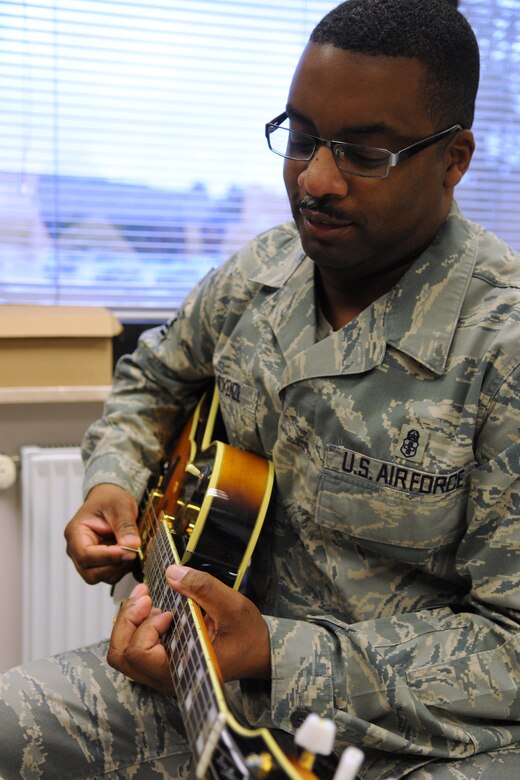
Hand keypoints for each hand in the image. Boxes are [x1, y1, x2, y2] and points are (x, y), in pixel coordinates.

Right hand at [64, 483, 140, 584]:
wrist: (111, 499)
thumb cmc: (110, 499)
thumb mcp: (120, 506)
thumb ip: (125, 526)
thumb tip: (132, 546)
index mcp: (75, 533)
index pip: (85, 555)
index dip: (108, 557)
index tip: (128, 552)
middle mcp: (76, 549)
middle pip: (90, 572)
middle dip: (114, 565)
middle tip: (132, 551)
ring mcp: (86, 559)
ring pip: (100, 577)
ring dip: (119, 567)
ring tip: (131, 549)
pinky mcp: (98, 563)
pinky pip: (109, 575)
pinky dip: (121, 568)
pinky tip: (128, 552)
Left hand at [107, 566, 270, 691]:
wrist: (259, 652)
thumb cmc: (248, 635)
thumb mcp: (232, 605)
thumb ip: (202, 587)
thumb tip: (172, 573)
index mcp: (183, 670)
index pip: (139, 654)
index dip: (146, 626)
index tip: (167, 610)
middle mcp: (167, 678)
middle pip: (121, 655)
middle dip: (127, 620)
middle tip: (145, 596)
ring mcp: (162, 674)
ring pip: (123, 653)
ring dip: (128, 622)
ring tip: (146, 599)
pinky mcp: (161, 665)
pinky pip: (133, 650)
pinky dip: (135, 626)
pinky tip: (151, 608)